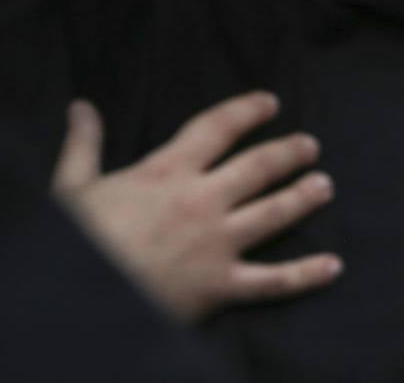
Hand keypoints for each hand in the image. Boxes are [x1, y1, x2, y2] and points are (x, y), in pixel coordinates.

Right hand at [52, 92, 341, 322]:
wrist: (73, 300)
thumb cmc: (72, 242)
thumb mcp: (70, 188)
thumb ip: (83, 145)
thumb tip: (81, 108)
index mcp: (167, 171)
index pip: (217, 128)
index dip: (247, 111)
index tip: (271, 103)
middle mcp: (202, 200)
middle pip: (259, 167)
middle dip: (289, 153)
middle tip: (310, 146)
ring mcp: (217, 243)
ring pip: (275, 213)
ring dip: (304, 197)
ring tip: (325, 186)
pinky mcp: (222, 285)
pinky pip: (274, 281)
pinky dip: (307, 275)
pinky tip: (334, 266)